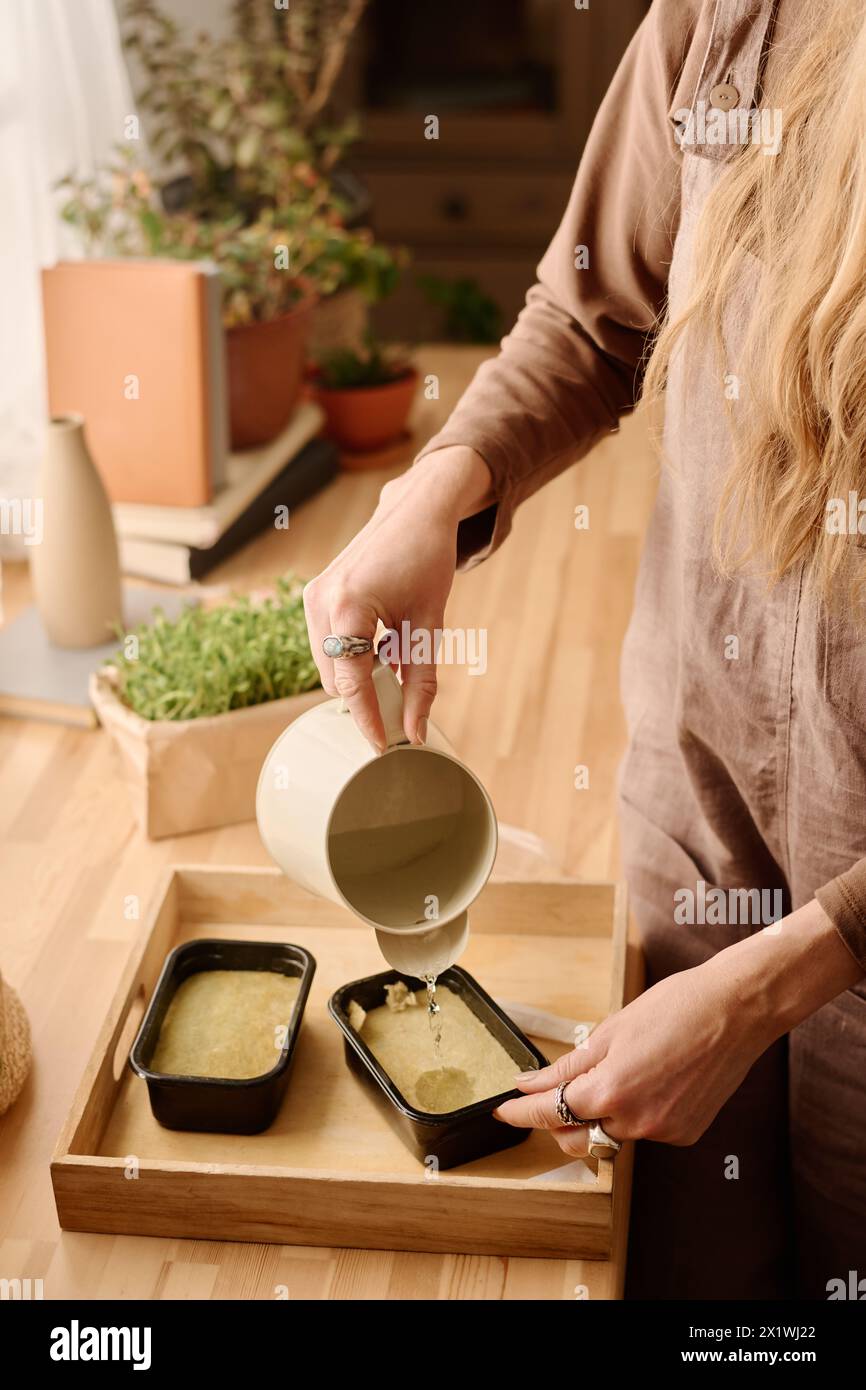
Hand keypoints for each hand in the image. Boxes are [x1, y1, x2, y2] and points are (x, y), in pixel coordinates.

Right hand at [304, 446, 492, 750]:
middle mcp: (321, 601)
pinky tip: (381, 644)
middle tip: (399, 706)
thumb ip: (421, 682)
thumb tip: (416, 731)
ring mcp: (313, 596)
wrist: (416, 511)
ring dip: (356, 675)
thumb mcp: (430, 626)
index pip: (351, 683)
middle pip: (334, 677)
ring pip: (327, 663)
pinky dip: (351, 655)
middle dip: (363, 697)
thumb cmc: (427, 560)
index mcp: (348, 607)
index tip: (383, 747)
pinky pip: (327, 643)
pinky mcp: (315, 594)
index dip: (368, 719)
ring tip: (395, 664)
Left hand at [494, 897, 862, 1156]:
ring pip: (612, 1135)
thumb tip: (532, 1083)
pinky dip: (633, 1114)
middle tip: (549, 1095)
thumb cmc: (678, 1007)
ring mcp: (663, 1132)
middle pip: (577, 1138)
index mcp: (611, 1091)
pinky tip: (646, 1082)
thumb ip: (570, 1065)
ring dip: (597, 1117)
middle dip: (557, 1122)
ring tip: (608, 1077)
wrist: (737, 1010)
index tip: (503, 1111)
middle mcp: (635, 1122)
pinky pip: (644, 1131)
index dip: (520, 1114)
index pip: (549, 1113)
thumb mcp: (612, 1029)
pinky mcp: (685, 1134)